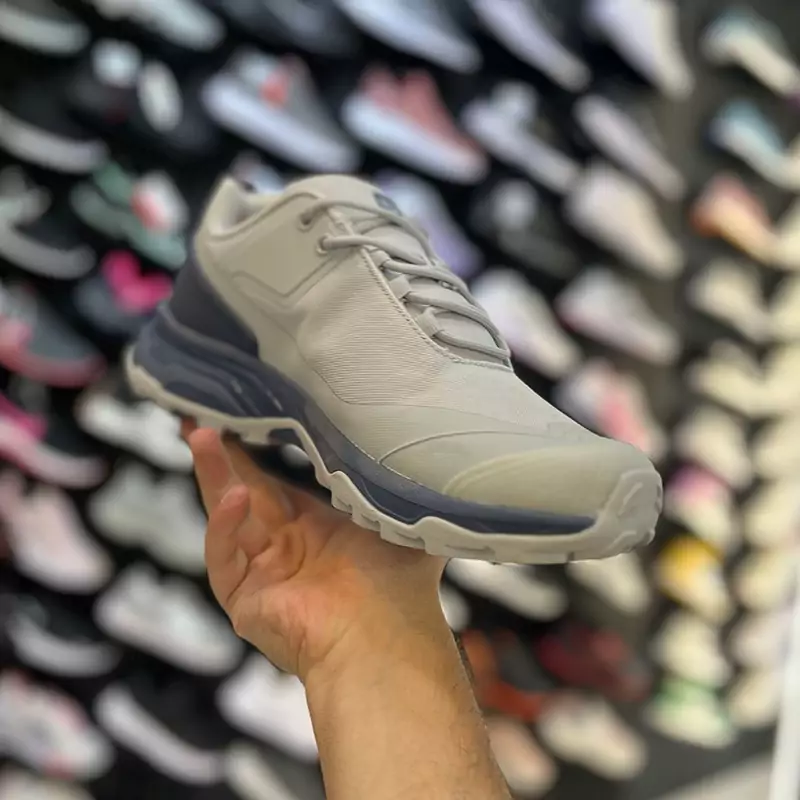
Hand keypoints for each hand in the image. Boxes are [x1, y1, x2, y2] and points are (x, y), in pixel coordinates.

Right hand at [185, 425, 446, 681]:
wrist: (387, 638)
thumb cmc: (398, 585)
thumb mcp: (395, 520)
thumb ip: (386, 487)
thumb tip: (400, 447)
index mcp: (317, 529)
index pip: (276, 482)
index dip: (258, 451)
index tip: (244, 416)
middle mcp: (286, 548)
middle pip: (243, 491)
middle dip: (221, 454)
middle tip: (200, 416)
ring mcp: (261, 573)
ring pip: (226, 515)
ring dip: (212, 475)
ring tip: (200, 435)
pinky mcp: (243, 598)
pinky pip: (224, 555)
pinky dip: (224, 525)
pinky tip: (235, 497)